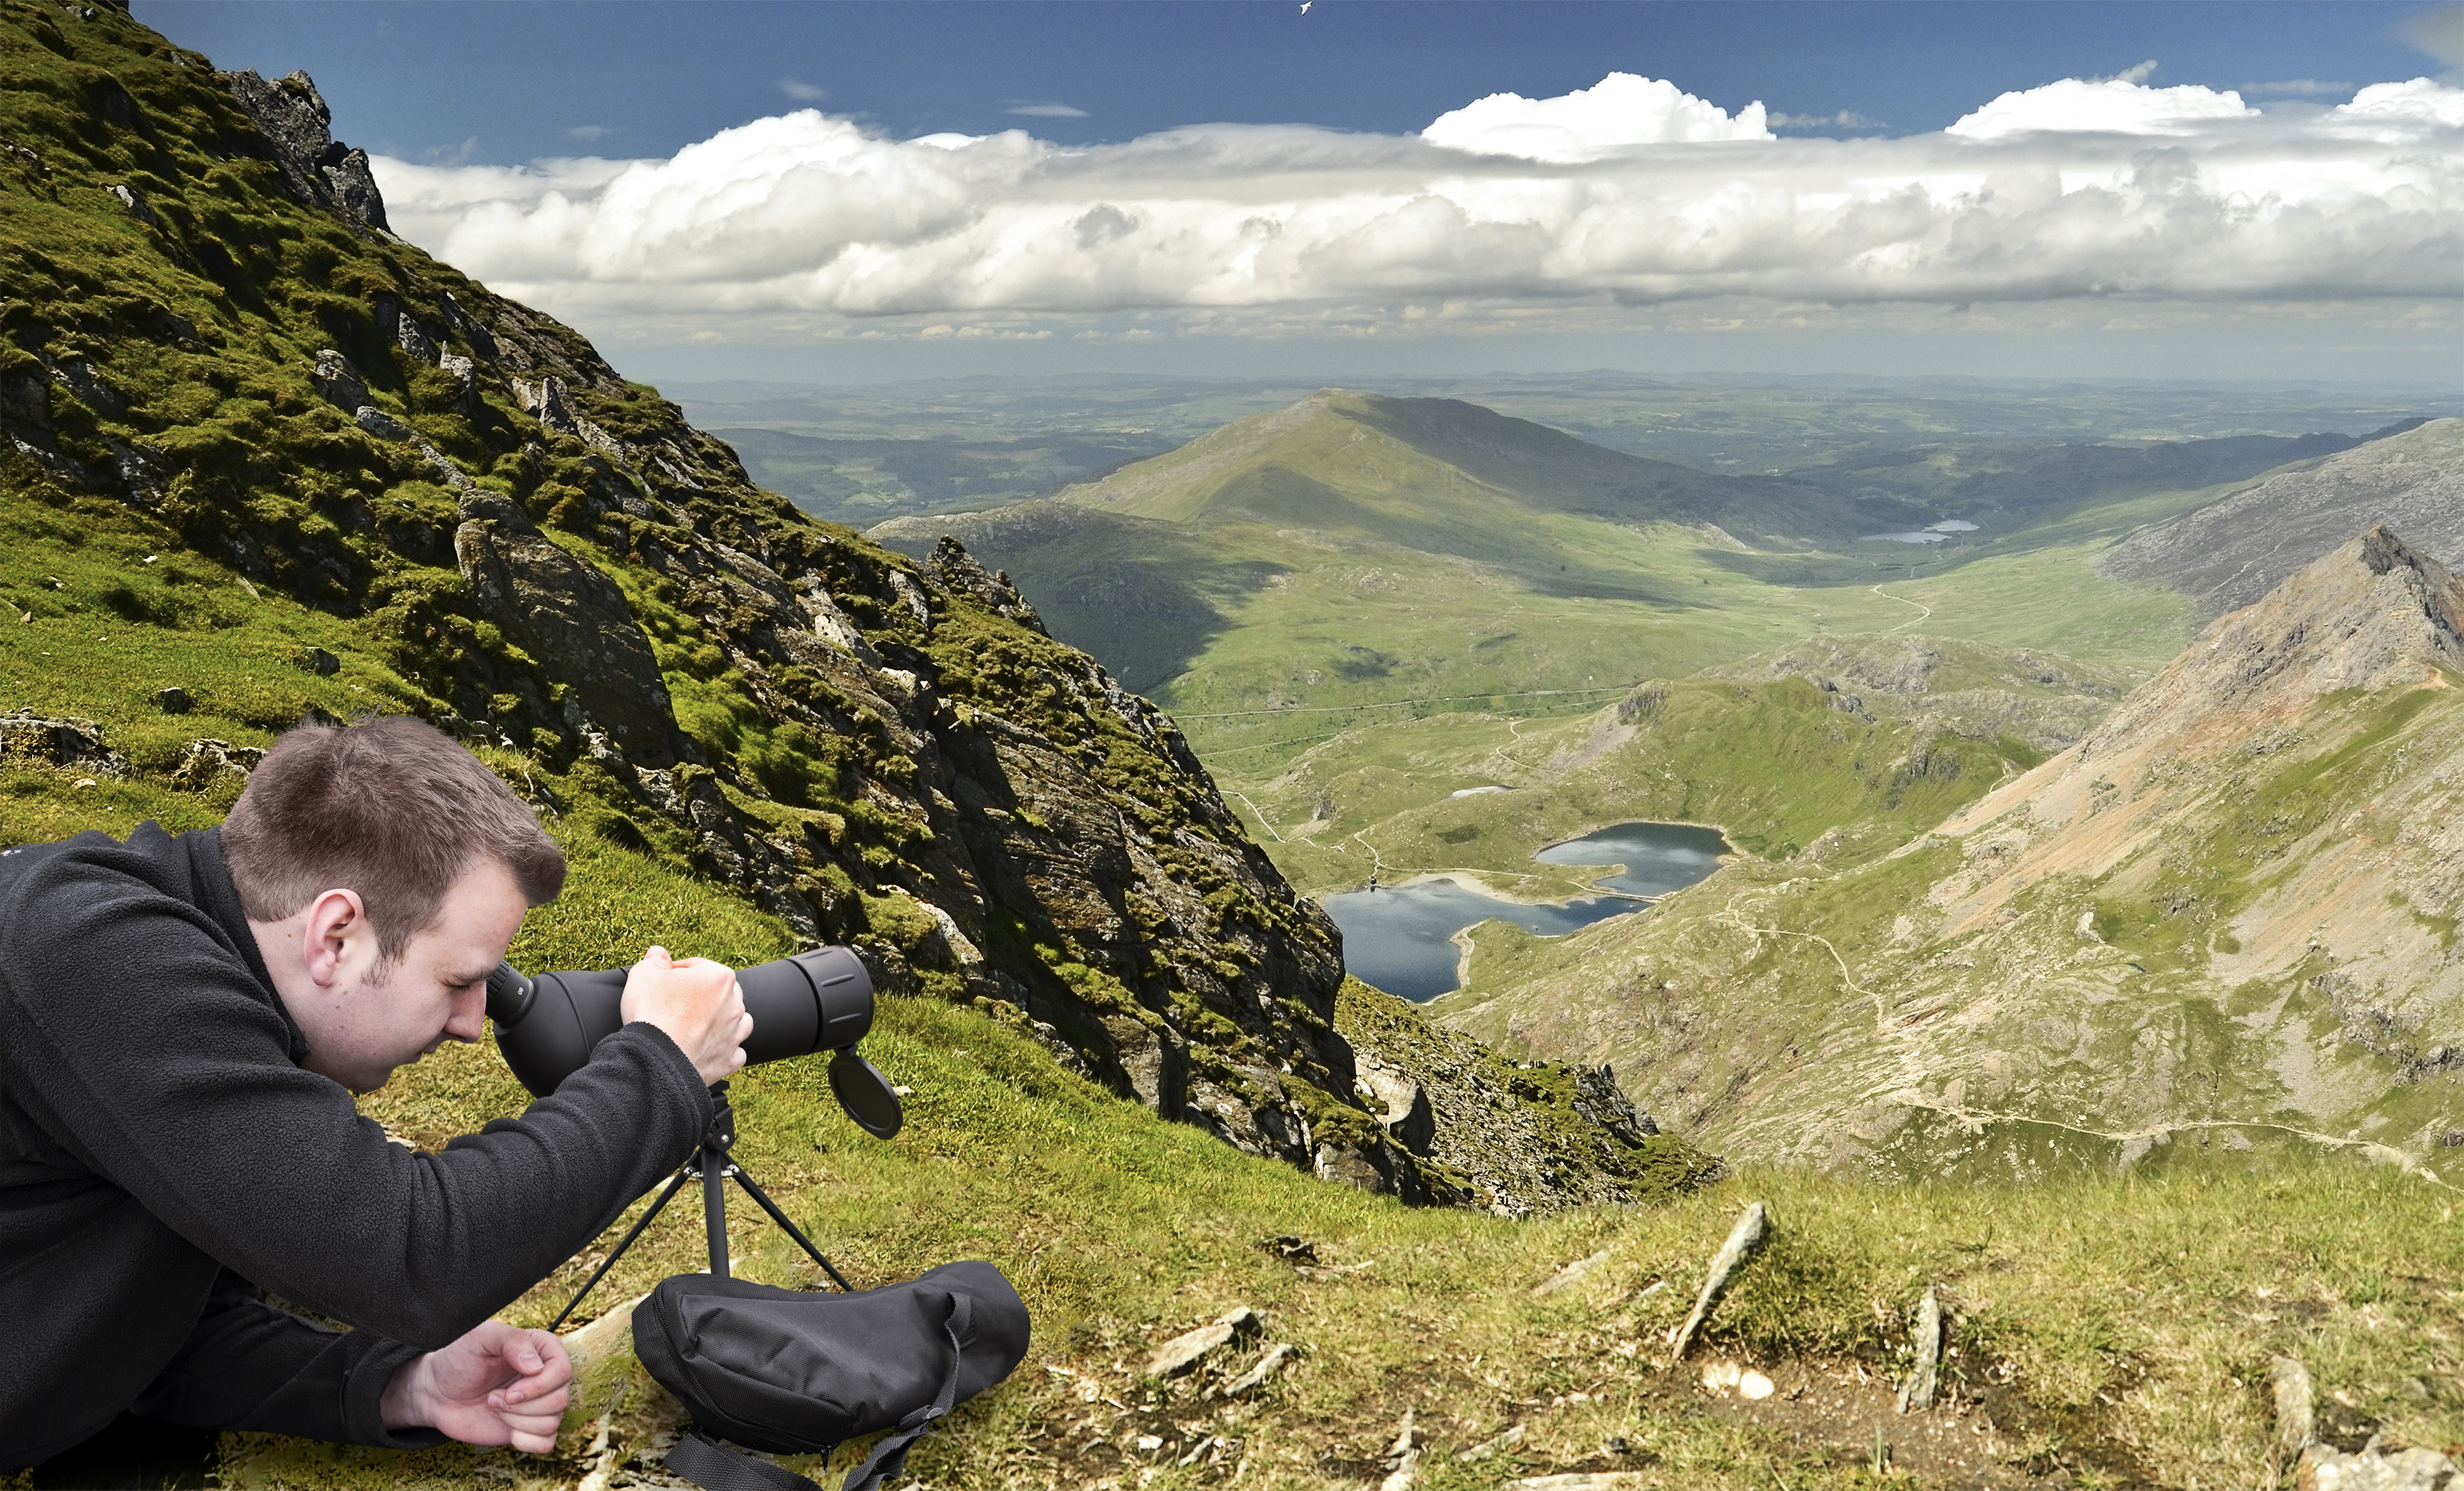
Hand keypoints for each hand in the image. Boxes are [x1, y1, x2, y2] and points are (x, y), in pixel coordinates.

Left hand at [381, 1320, 571, 1451]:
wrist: (437, 1391)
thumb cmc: (458, 1359)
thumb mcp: (480, 1337)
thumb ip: (511, 1341)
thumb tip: (536, 1367)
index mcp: (542, 1349)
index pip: (563, 1370)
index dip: (539, 1386)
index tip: (509, 1392)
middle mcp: (546, 1376)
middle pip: (560, 1399)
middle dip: (522, 1406)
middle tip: (493, 1397)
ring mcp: (539, 1403)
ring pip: (553, 1422)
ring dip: (517, 1421)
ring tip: (494, 1407)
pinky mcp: (529, 1427)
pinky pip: (547, 1443)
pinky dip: (526, 1441)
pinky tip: (506, 1428)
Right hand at [621, 945, 749, 1085]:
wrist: (655, 1059)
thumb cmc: (652, 1013)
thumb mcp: (644, 973)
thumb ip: (655, 960)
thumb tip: (658, 954)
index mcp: (720, 977)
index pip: (697, 967)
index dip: (676, 972)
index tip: (661, 982)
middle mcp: (735, 1004)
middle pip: (719, 992)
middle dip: (700, 995)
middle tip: (674, 1004)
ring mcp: (735, 1034)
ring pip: (734, 1021)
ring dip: (719, 1021)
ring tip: (695, 1025)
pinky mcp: (729, 1060)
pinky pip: (733, 1051)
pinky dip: (721, 1049)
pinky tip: (705, 1048)